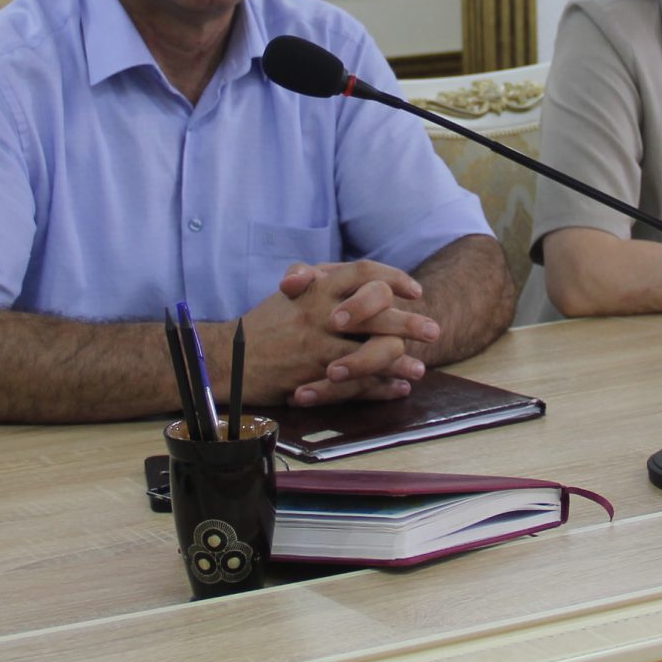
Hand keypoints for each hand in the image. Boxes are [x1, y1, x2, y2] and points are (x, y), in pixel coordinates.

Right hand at [238, 260, 440, 408]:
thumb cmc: (261, 325)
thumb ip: (319, 279)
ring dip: (401, 361)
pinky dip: (381, 386)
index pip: (364, 272)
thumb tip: (348, 272)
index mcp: (317, 286)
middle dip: (410, 322)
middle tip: (433, 331)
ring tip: (419, 369)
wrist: (228, 358)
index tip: (415, 290)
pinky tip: (397, 388)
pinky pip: (358, 382)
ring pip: (372, 349)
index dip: (394, 279)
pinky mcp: (315, 375)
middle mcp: (321, 312)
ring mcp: (319, 344)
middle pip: (377, 311)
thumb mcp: (289, 293)